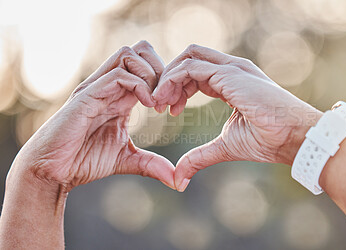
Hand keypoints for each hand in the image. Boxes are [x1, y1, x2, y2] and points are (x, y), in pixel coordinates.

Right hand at [9, 41, 174, 191]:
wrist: (52, 172)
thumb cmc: (84, 161)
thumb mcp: (127, 159)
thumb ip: (151, 164)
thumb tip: (176, 180)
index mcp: (120, 96)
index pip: (147, 67)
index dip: (167, 81)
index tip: (174, 106)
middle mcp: (109, 86)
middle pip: (139, 50)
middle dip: (161, 68)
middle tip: (167, 97)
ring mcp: (97, 88)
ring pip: (128, 54)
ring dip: (150, 74)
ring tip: (156, 101)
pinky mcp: (87, 96)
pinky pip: (118, 75)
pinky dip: (139, 85)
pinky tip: (147, 105)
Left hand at [152, 44, 321, 190]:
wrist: (293, 138)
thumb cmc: (268, 140)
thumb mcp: (224, 147)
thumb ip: (199, 156)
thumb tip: (179, 177)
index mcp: (232, 82)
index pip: (196, 73)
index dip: (178, 88)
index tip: (170, 111)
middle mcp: (231, 70)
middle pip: (189, 58)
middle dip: (170, 78)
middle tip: (158, 104)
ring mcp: (232, 68)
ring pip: (188, 57)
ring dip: (168, 78)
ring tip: (159, 103)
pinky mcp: (230, 74)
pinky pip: (191, 67)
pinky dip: (173, 80)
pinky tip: (167, 101)